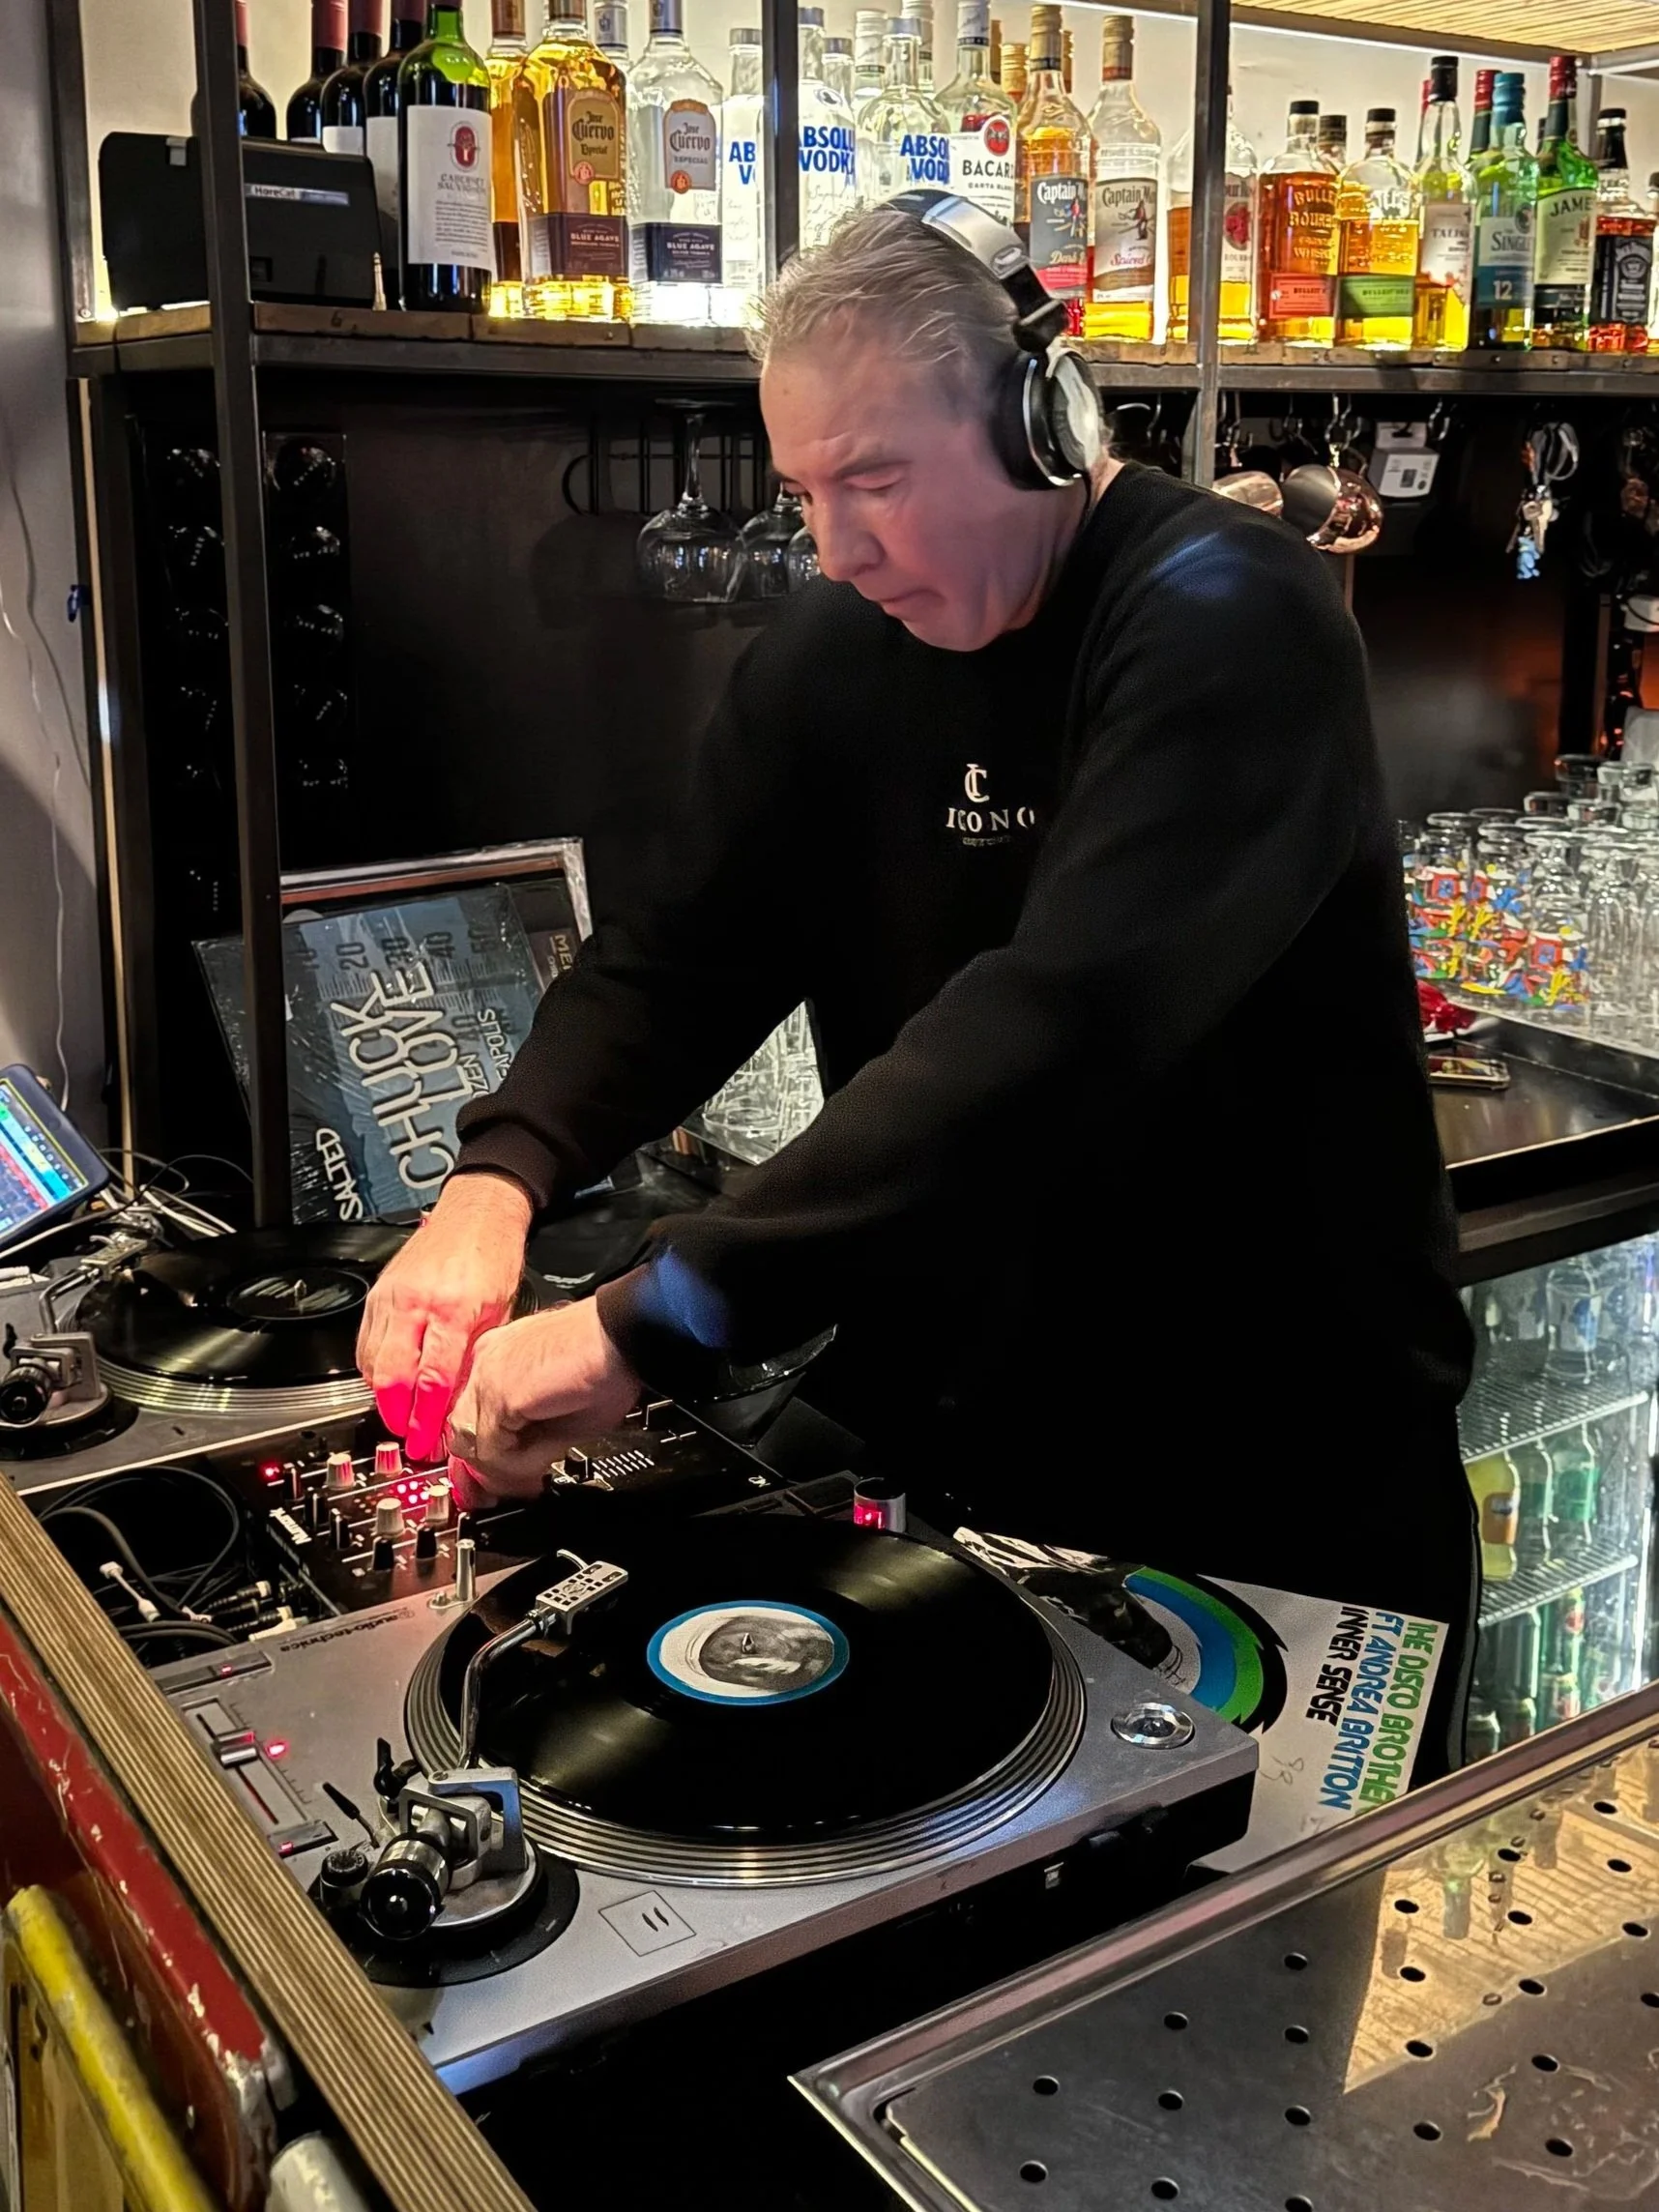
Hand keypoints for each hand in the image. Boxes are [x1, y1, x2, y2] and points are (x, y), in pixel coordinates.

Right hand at [356, 1173, 532, 1462]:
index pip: (433, 1379)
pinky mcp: (378, 1293)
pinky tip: (388, 1380)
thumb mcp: (500, 1311)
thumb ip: (476, 1356)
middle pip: (391, 1376)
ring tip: (400, 1413)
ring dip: (382, 1395)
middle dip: (396, 1415)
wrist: (476, 1211)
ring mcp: (391, 1297)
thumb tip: (461, 1401)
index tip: (426, 1442)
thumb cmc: (493, 1255)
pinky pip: (365, 1342)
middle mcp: (416, 1303)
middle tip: (407, 1435)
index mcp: (453, 1309)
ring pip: (372, 1362)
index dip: (427, 1418)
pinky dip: (373, 1368)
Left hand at [444, 1299, 640, 1502]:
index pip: (469, 1417)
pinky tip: (543, 1463)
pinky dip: (518, 1467)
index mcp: (499, 1360)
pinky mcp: (499, 1393)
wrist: (625, 1335)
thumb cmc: (607, 1363)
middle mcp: (486, 1363)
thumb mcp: (561, 1413)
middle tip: (508, 1492)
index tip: (489, 1485)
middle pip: (462, 1433)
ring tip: (538, 1474)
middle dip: (481, 1472)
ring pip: (472, 1446)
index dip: (478, 1457)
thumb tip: (517, 1472)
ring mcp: (487, 1377)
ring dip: (505, 1471)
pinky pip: (492, 1450)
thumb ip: (531, 1438)